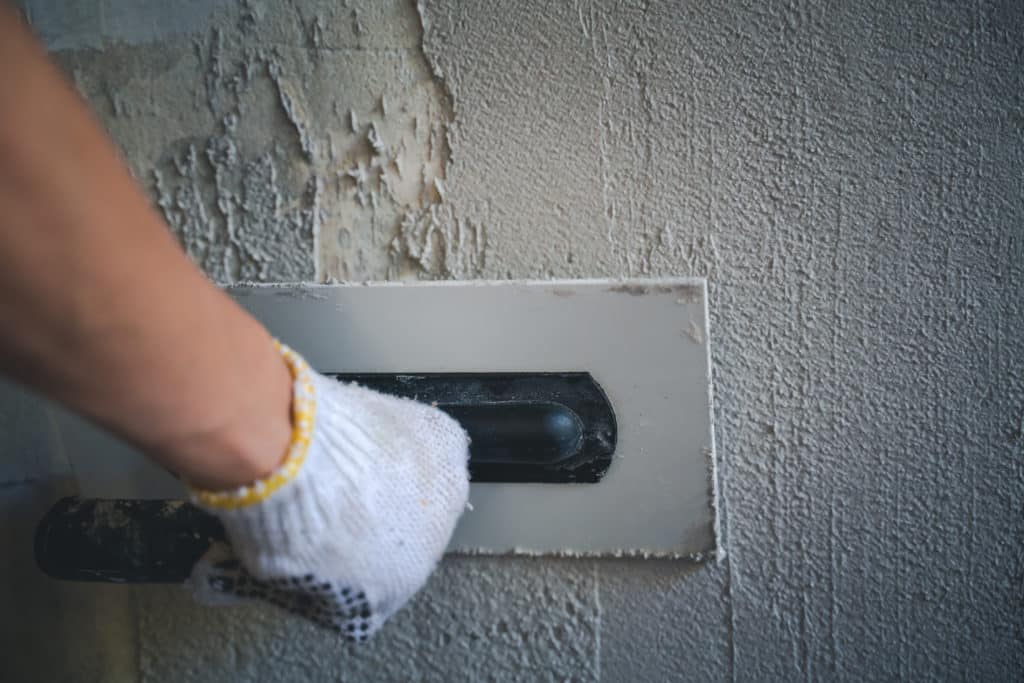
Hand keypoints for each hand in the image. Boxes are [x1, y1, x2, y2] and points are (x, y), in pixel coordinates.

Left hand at [188, 344, 470, 640]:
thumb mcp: (273, 571)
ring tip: (351, 460)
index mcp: (388, 591)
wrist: (290, 452)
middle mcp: (428, 548)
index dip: (345, 559)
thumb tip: (262, 576)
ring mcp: (443, 493)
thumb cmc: (281, 515)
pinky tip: (370, 435)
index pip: (373, 587)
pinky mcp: (445, 447)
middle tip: (337, 494)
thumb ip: (298, 579)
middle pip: (402, 536)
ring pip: (419, 490)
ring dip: (393, 478)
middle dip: (372, 518)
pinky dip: (405, 440)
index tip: (326, 540)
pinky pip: (429, 446)